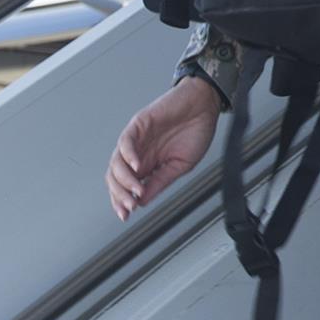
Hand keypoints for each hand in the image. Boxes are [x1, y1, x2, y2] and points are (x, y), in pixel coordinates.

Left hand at [107, 76, 220, 218]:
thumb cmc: (196, 130)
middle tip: (129, 206)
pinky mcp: (138, 124)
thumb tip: (142, 201)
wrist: (205, 104)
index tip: (126, 215)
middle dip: (119, 195)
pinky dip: (128, 156)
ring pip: (116, 163)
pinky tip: (137, 166)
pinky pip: (126, 142)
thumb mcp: (181, 165)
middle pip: (114, 178)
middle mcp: (137, 153)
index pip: (124, 186)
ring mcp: (136, 139)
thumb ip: (160, 181)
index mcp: (147, 164)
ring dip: (123, 180)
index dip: (122, 201)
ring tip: (136, 190)